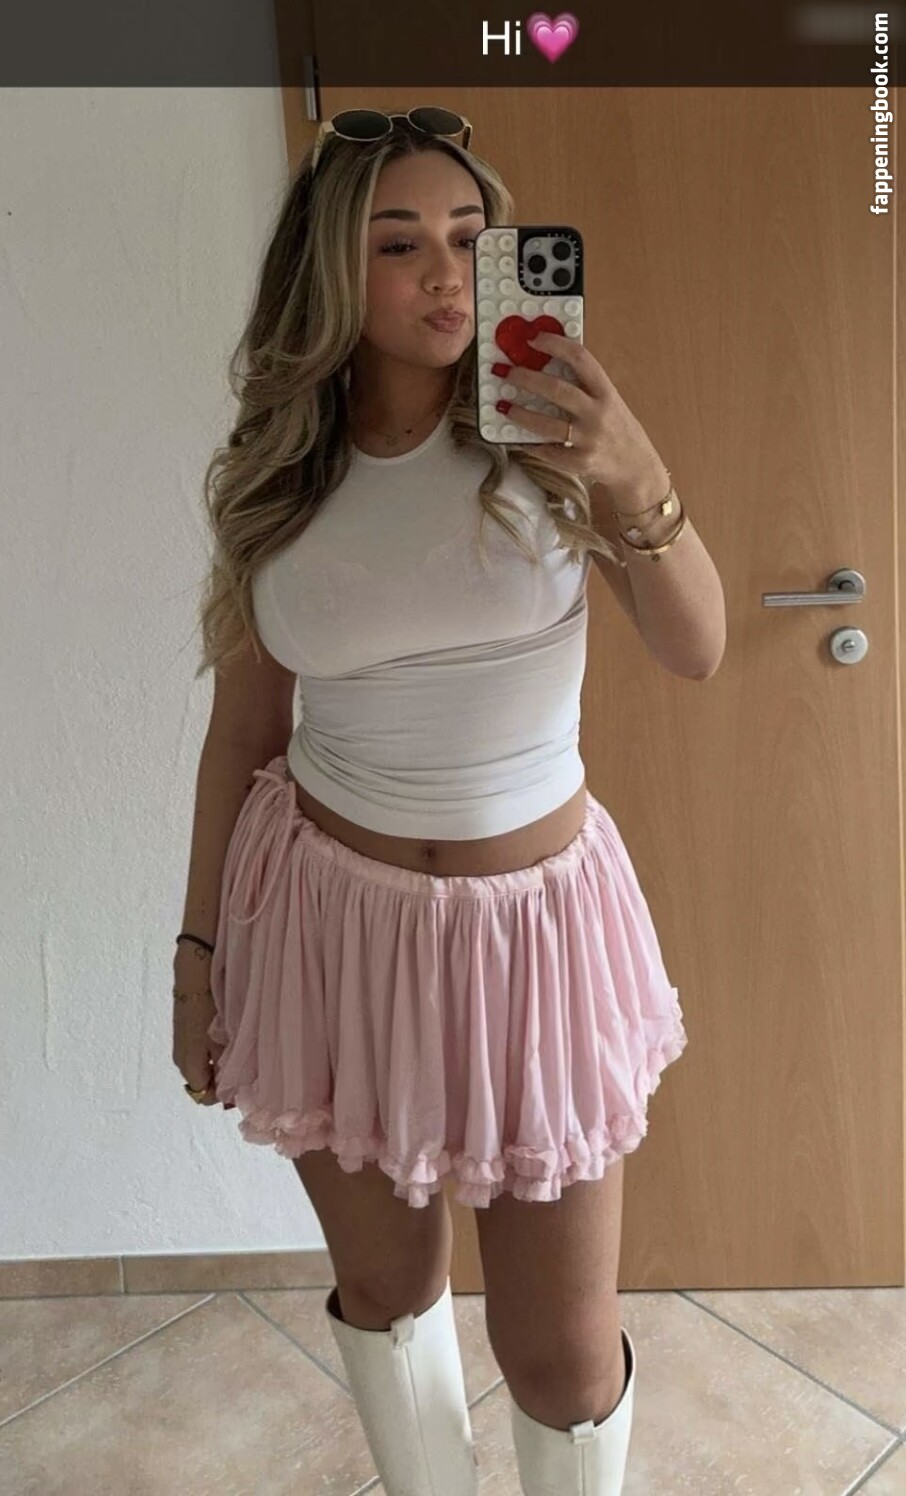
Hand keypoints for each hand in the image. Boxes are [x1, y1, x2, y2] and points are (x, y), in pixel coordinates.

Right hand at [172, 949, 230, 1107]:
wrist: (193, 976)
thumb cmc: (210, 1008)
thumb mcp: (225, 1040)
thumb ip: (229, 1068)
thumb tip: (234, 1091)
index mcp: (189, 1065)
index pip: (204, 1096)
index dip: (223, 1096)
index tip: (240, 1085)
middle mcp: (180, 1060)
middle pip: (201, 1083)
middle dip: (221, 1081)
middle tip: (242, 1069)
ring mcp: (179, 1047)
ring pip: (199, 1068)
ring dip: (216, 1067)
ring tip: (235, 1052)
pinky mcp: (182, 1034)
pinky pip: (197, 1055)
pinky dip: (209, 1054)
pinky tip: (223, 1040)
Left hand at [494, 330, 667, 502]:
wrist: (635, 466)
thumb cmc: (616, 428)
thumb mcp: (608, 400)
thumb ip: (584, 384)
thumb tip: (547, 361)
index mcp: (606, 392)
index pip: (581, 359)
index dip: (555, 345)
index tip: (533, 338)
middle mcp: (599, 413)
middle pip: (557, 390)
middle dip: (526, 378)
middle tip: (505, 372)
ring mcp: (589, 439)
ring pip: (547, 425)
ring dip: (520, 414)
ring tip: (503, 406)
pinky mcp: (580, 462)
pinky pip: (548, 452)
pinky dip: (531, 445)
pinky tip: (518, 439)